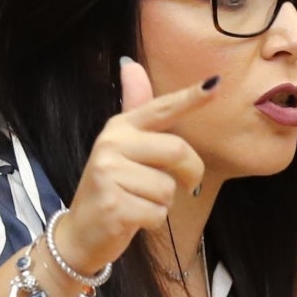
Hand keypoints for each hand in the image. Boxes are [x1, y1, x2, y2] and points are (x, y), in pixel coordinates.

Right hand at [52, 57, 219, 272]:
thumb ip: (135, 111)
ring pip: (168, 187)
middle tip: (182, 186)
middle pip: (178, 151)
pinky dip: (153, 221)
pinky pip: (158, 213)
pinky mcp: (114, 204)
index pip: (161, 108)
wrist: (80, 232)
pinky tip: (132, 219)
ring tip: (139, 202)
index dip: (190, 98)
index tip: (215, 84)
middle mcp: (111, 144)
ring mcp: (109, 173)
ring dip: (164, 203)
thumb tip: (131, 64)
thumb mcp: (123, 149)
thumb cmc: (114, 189)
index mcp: (119, 127)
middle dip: (190, 173)